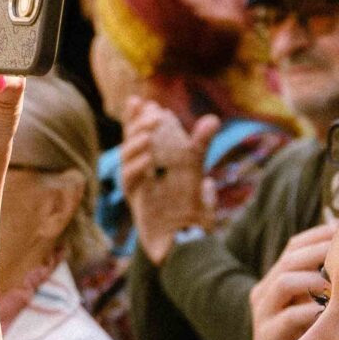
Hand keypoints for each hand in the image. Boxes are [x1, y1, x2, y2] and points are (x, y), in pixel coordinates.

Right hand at [120, 97, 214, 260]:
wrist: (189, 240)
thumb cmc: (189, 208)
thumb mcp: (195, 169)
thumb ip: (199, 145)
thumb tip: (212, 119)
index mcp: (151, 163)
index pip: (140, 135)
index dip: (136, 117)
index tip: (139, 99)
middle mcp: (140, 173)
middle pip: (130, 143)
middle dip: (137, 125)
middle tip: (150, 111)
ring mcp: (137, 188)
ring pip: (127, 160)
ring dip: (136, 145)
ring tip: (150, 133)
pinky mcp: (138, 203)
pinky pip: (132, 183)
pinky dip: (138, 169)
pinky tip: (148, 161)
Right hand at [245, 217, 333, 339]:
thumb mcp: (317, 310)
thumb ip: (331, 288)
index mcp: (277, 278)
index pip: (297, 245)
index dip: (323, 235)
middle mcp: (266, 290)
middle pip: (291, 257)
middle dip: (323, 251)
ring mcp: (263, 312)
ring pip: (284, 282)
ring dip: (317, 280)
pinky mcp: (266, 336)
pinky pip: (287, 317)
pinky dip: (312, 312)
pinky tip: (335, 315)